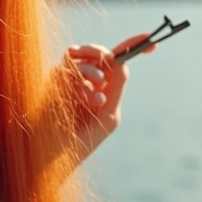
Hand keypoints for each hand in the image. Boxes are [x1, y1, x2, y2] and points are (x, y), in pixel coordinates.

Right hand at [62, 32, 156, 162]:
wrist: (54, 159)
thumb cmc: (82, 142)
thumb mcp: (109, 115)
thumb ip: (117, 86)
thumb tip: (119, 60)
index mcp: (101, 89)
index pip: (116, 63)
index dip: (133, 47)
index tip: (151, 41)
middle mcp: (84, 82)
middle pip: (96, 53)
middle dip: (104, 53)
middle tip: (109, 59)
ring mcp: (67, 82)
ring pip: (79, 58)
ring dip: (92, 71)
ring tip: (97, 98)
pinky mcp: (50, 85)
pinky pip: (64, 69)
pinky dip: (78, 83)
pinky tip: (85, 101)